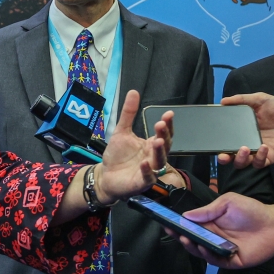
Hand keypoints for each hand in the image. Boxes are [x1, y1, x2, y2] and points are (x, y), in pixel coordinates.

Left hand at [94, 90, 166, 204]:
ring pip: (159, 161)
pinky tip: (145, 163)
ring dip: (159, 152)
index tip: (168, 114)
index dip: (167, 125)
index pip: (164, 134)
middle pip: (165, 146)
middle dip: (164, 135)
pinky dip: (148, 171)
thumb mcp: (122, 131)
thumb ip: (129, 113)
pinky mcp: (141, 182)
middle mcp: (153, 157)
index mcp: (151, 145)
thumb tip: (134, 91)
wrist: (106, 175)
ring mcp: (150, 170)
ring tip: (158, 141)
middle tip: (161, 124)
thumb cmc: (117, 155)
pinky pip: (148, 177)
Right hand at [173, 195, 273, 267]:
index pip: (190, 226)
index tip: (166, 222)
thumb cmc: (252, 210)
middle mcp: (213, 238)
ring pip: (201, 252)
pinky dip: (208, 255)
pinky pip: (216, 260)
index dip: (178, 225)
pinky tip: (203, 248)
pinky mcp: (231, 261)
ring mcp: (221, 250)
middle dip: (181, 236)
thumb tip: (186, 215)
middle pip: (193, 240)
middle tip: (173, 232)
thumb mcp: (228, 202)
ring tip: (187, 239)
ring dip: (192, 246)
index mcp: (211, 224)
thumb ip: (208, 210)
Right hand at [216, 93, 273, 168]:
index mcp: (243, 129)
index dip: (217, 141)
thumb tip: (223, 101)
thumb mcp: (262, 100)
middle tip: (222, 155)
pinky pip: (260, 162)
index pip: (226, 137)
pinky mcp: (270, 158)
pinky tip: (263, 147)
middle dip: (224, 157)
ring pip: (243, 162)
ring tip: (243, 148)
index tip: (212, 141)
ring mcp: (258, 151)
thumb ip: (242, 100)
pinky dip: (259, 157)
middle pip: (231, 154)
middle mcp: (248, 141)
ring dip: (240, 158)